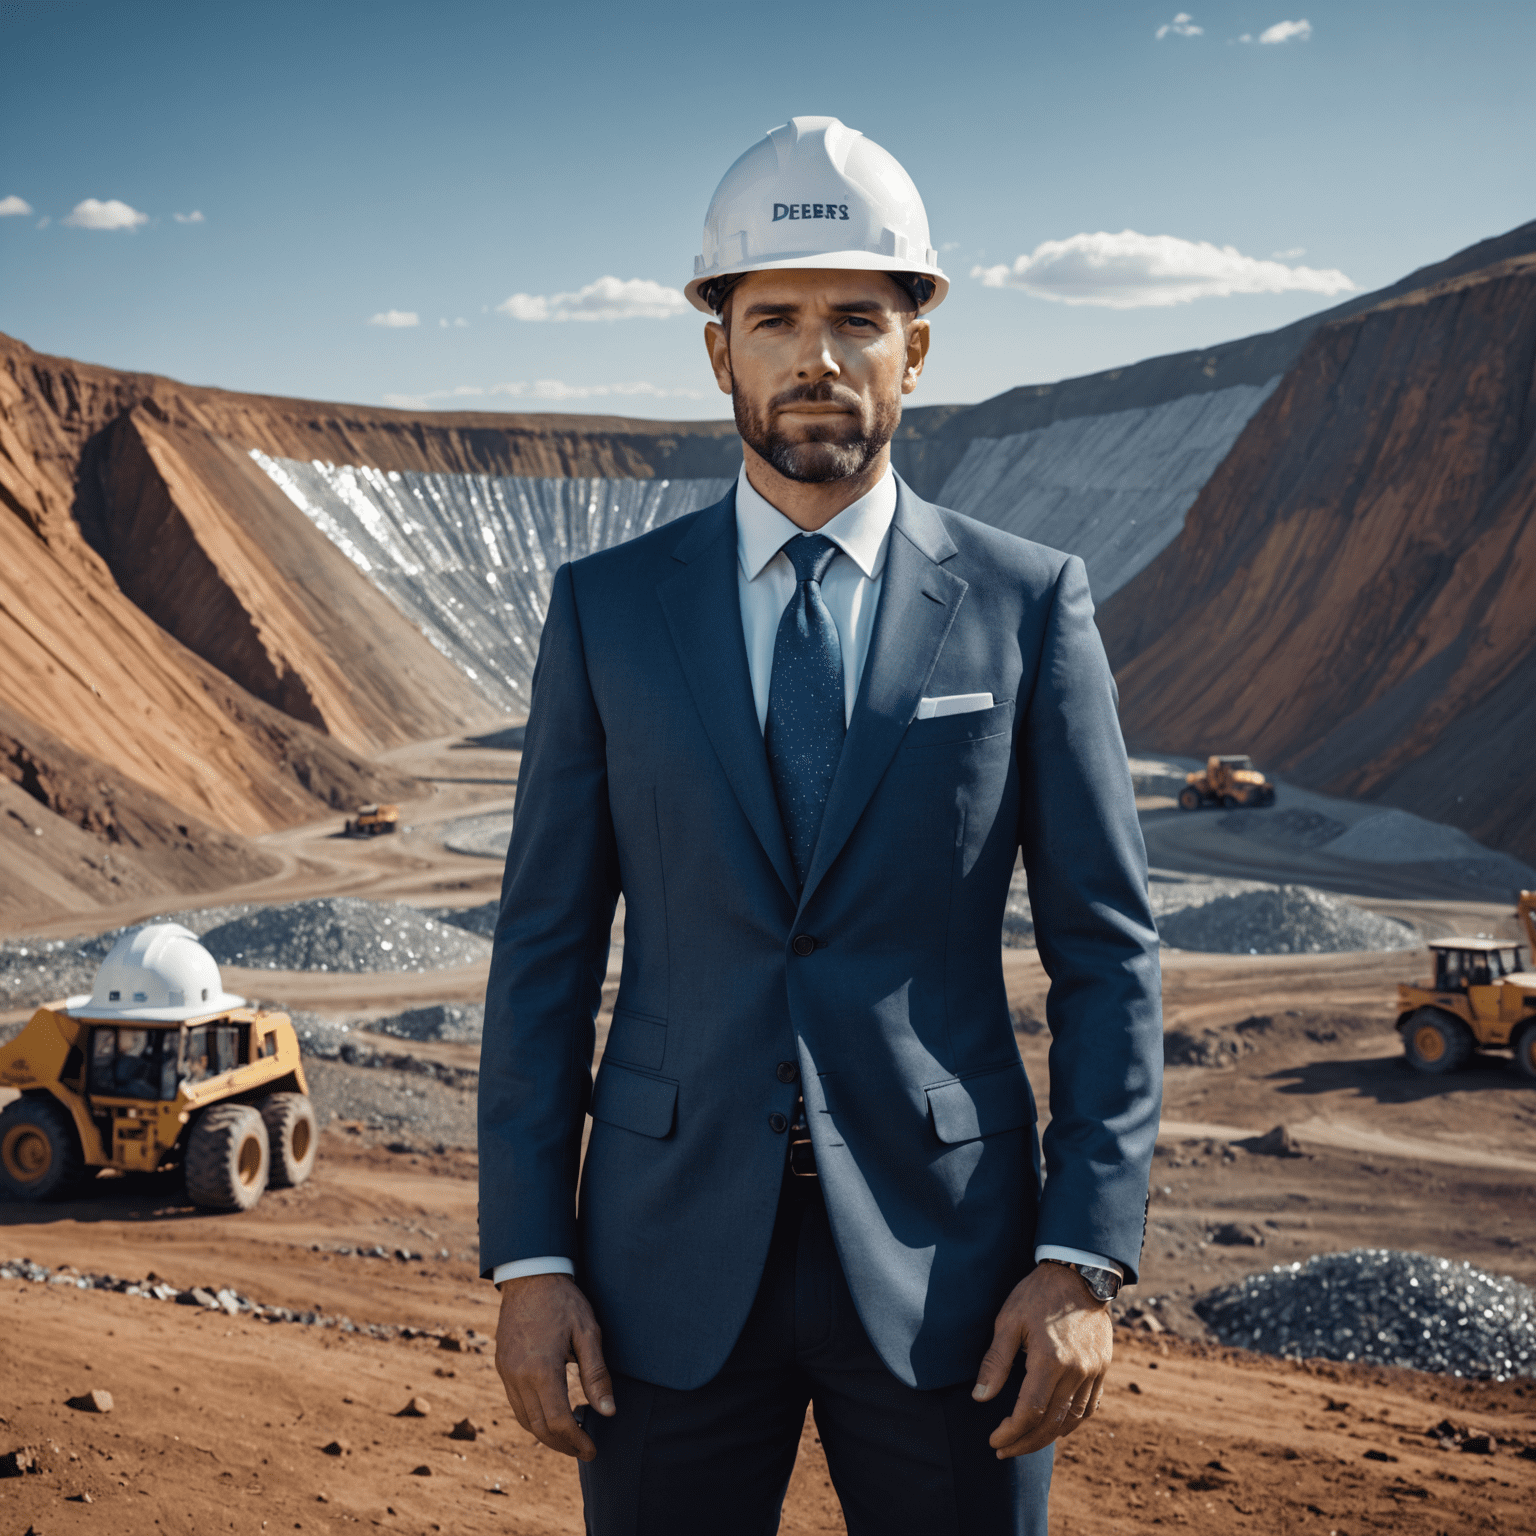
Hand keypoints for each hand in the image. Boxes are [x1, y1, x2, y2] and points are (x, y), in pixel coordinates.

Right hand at [494, 1272, 614, 1460]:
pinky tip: (550, 1416)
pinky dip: (532, 1418)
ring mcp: (506, 1372)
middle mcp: (518, 1376)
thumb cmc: (564, 1302)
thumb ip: (597, 1374)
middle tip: (584, 1450)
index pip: (559, 1421)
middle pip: (539, 1427)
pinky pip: (515, 1403)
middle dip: (562, 1445)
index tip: (592, 1450)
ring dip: (546, 1435)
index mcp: (541, 1369)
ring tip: (570, 1437)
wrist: (530, 1275)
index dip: (577, 1441)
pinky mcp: (502, 1366)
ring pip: (524, 1419)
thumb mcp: (588, 1332)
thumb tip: (608, 1411)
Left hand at [971, 1261, 1112, 1457]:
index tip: (994, 1439)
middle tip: (1004, 1449)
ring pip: (1072, 1420)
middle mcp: (1076, 1372)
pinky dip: (1071, 1423)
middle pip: (1051, 1423)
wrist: (1079, 1274)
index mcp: (1050, 1360)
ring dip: (1047, 1437)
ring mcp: (1094, 1372)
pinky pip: (1089, 1407)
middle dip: (1025, 1442)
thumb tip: (980, 1397)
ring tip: (1024, 1441)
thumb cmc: (1038, 1294)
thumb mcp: (1009, 1321)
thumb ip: (995, 1361)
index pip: (1029, 1412)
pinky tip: (1055, 1426)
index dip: (1011, 1432)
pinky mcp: (1103, 1369)